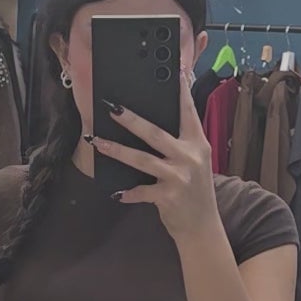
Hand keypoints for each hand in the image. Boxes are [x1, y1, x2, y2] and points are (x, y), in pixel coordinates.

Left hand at [91, 72, 220, 244]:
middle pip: (155, 133)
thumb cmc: (194, 192)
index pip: (188, 112)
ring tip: (97, 142)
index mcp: (198, 144)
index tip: (173, 73)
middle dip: (131, 119)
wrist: (202, 227)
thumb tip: (154, 123)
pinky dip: (128, 193)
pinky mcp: (168, 196)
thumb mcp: (195, 162)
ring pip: (142, 159)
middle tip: (111, 107)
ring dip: (117, 150)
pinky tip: (116, 193)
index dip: (180, 92)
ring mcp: (179, 177)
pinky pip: (141, 191)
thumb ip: (181, 142)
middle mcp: (190, 157)